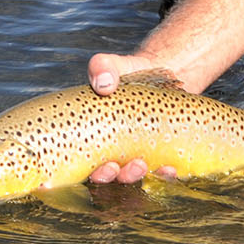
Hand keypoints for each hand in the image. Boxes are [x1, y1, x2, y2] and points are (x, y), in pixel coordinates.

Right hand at [86, 52, 179, 183]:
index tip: (74, 174)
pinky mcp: (161, 155)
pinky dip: (164, 174)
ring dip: (133, 176)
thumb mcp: (113, 66)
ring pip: (131, 177)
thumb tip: (103, 84)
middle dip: (106, 176)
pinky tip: (169, 168)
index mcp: (92, 136)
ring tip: (140, 165)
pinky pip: (160, 172)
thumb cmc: (129, 74)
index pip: (79, 162)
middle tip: (112, 167)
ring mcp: (136, 155)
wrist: (164, 76)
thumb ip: (102, 67)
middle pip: (104, 175)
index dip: (76, 173)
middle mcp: (111, 152)